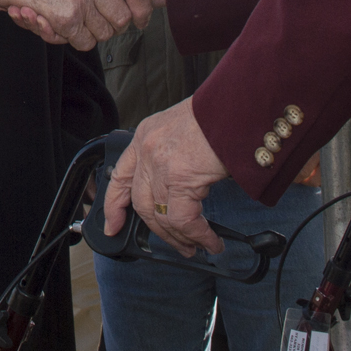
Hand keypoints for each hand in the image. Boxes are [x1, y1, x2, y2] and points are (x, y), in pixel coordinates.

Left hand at [102, 99, 229, 256]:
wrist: (237, 104)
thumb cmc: (219, 114)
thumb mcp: (183, 129)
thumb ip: (172, 155)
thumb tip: (181, 187)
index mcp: (145, 135)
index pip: (120, 176)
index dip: (114, 204)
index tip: (113, 224)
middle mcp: (147, 150)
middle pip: (141, 203)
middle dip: (158, 231)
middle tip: (177, 244)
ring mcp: (161, 164)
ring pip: (160, 216)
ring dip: (180, 238)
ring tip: (196, 246)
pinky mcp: (181, 177)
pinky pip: (183, 220)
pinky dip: (198, 235)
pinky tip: (211, 241)